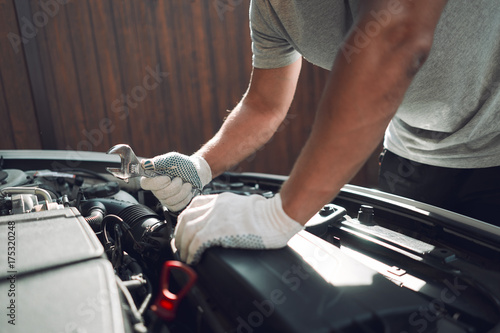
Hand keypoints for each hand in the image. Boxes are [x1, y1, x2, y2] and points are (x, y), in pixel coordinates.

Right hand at [140, 153, 210, 211]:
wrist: (197, 172)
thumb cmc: (184, 164)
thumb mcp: (172, 159)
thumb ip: (158, 161)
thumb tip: (144, 163)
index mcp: (153, 176)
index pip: (145, 184)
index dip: (157, 183)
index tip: (168, 177)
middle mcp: (156, 189)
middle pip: (160, 194)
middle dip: (175, 186)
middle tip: (180, 178)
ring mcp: (164, 198)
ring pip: (170, 201)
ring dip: (182, 191)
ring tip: (186, 184)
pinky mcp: (173, 205)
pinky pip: (176, 207)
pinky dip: (185, 198)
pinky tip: (188, 191)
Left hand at [174, 192, 303, 263]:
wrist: (277, 216)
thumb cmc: (268, 214)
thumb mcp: (245, 205)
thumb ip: (231, 211)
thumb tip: (227, 224)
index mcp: (221, 199)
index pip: (194, 206)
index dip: (185, 220)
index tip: (184, 230)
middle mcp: (215, 206)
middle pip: (186, 219)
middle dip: (180, 235)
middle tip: (180, 247)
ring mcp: (216, 217)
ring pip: (187, 232)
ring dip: (183, 246)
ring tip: (185, 257)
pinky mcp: (218, 231)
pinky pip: (196, 243)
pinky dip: (191, 253)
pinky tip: (193, 259)